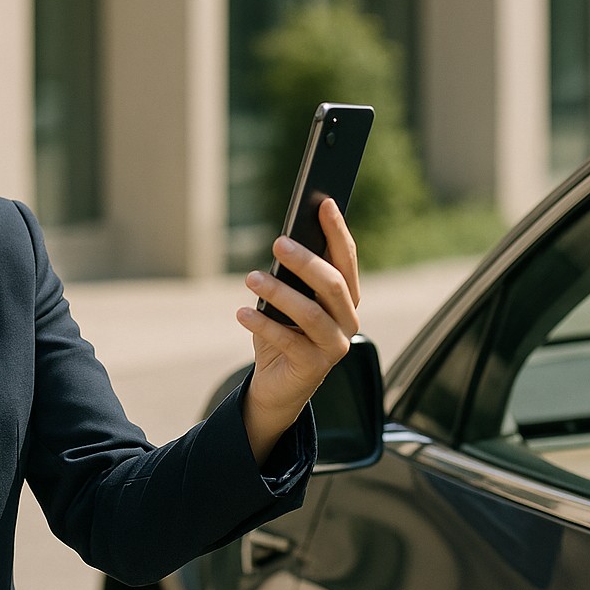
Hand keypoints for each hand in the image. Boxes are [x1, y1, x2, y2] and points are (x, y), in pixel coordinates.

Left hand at [235, 198, 360, 463]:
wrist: (277, 386)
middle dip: (306, 261)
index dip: (337, 231)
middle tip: (277, 243)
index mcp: (346, 298)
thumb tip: (283, 244)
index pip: (346, 259)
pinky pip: (288, 341)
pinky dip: (263, 325)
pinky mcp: (314, 367)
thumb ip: (293, 278)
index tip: (324, 204)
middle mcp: (347, 320)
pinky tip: (241, 312)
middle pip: (333, 284)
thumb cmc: (283, 334)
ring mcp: (334, 345)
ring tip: (250, 278)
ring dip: (279, 292)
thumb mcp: (288, 302)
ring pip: (312, 313)